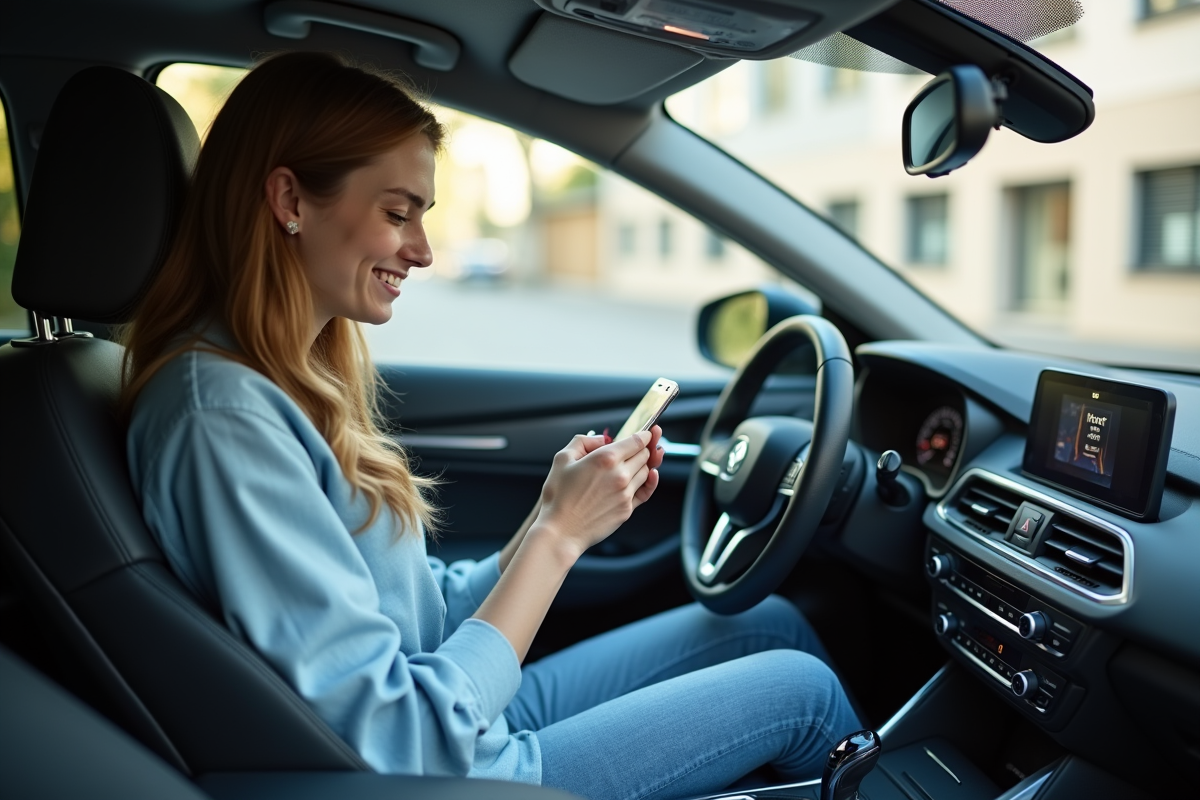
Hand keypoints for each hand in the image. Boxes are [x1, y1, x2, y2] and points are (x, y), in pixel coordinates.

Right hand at [535, 426, 661, 557]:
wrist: (561, 530)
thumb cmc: (558, 497)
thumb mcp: (562, 459)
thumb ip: (583, 442)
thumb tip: (601, 440)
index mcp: (605, 459)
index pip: (637, 441)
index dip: (646, 434)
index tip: (648, 432)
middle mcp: (620, 475)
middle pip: (645, 454)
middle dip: (645, 447)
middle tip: (644, 444)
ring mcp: (626, 493)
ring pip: (647, 471)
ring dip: (645, 464)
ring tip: (638, 460)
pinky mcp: (627, 509)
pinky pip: (646, 491)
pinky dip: (651, 481)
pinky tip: (651, 475)